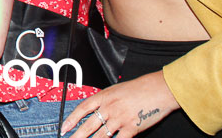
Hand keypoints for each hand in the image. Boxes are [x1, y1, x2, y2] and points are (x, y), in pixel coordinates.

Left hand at [61, 72, 178, 137]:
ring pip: (101, 135)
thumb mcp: (116, 90)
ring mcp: (120, 119)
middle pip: (89, 125)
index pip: (82, 109)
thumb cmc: (138, 89)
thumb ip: (105, 101)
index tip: (64, 128)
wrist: (157, 89)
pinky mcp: (132, 128)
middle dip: (77, 136)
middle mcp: (109, 108)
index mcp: (104, 97)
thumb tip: (95, 111)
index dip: (71, 119)